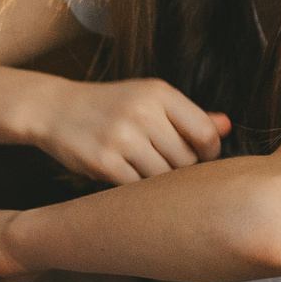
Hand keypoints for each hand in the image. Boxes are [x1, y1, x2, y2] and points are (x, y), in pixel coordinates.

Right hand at [30, 77, 230, 183]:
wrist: (54, 109)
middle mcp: (142, 113)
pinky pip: (136, 188)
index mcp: (158, 93)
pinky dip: (135, 188)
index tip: (198, 156)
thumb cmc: (109, 105)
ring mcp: (121, 138)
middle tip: (164, 164)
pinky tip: (126, 175)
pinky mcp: (103, 162)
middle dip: (180, 168)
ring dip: (157, 181)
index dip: (208, 152)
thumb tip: (227, 125)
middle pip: (186, 160)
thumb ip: (188, 114)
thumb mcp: (148, 98)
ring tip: (143, 169)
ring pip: (163, 177)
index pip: (205, 133)